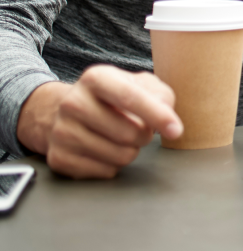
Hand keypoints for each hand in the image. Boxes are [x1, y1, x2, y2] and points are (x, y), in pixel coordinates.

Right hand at [16, 67, 181, 178]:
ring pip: (120, 156)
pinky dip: (115, 164)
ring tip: (120, 137)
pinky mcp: (59, 158)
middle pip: (129, 133)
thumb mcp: (137, 84)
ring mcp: (62, 132)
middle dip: (145, 135)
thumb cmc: (113, 97)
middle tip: (139, 127)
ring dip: (131, 151)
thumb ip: (160, 95)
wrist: (68, 111)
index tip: (176, 130)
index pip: (130, 97)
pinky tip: (105, 150)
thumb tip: (166, 117)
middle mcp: (73, 103)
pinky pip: (106, 172)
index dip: (157, 115)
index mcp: (96, 78)